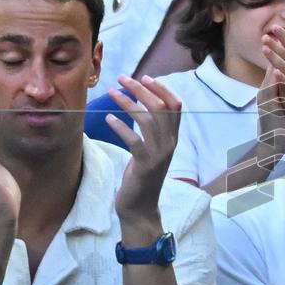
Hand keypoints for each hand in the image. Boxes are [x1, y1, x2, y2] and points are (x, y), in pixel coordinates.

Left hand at [106, 75, 181, 222]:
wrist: (141, 208)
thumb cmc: (141, 176)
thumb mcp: (150, 150)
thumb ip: (150, 131)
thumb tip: (136, 104)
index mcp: (173, 138)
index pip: (175, 106)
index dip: (162, 88)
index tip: (145, 77)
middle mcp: (170, 143)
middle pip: (161, 107)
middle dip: (142, 89)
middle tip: (123, 78)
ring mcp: (159, 154)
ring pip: (148, 120)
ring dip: (128, 102)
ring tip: (112, 92)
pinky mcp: (145, 164)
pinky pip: (134, 140)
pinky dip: (121, 126)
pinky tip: (108, 118)